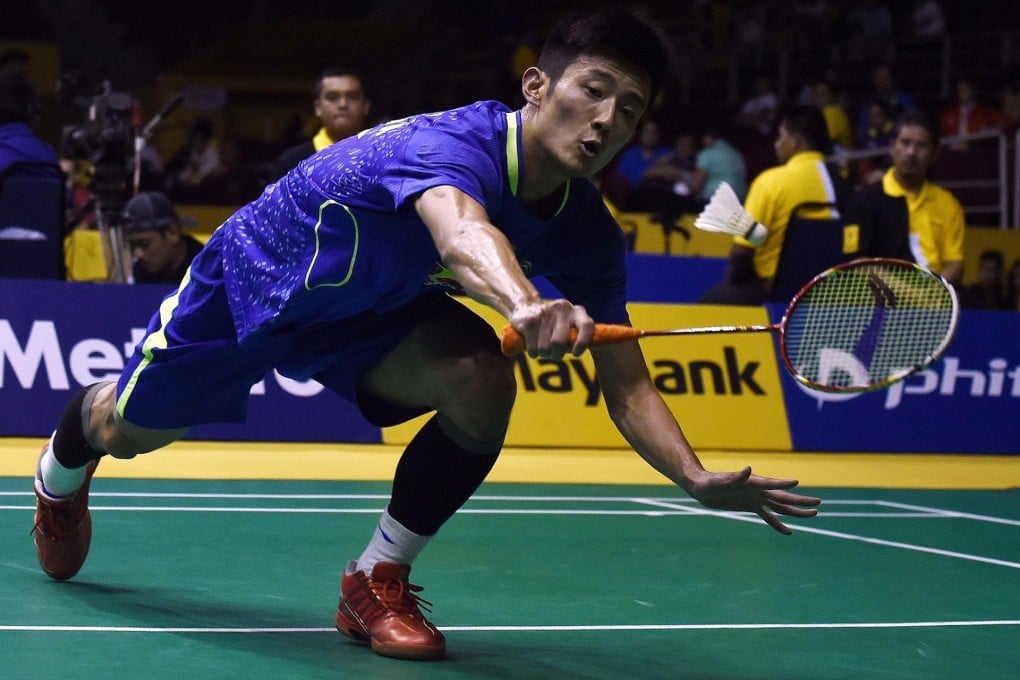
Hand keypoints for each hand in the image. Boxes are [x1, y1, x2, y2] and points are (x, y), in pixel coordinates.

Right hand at [508, 299, 592, 359]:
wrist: (527, 309)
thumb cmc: (557, 328)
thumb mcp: (572, 329)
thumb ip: (581, 340)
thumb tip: (601, 358)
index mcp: (578, 312)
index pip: (586, 326)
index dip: (582, 342)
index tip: (576, 354)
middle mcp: (563, 309)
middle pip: (559, 342)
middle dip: (557, 354)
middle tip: (556, 355)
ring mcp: (545, 313)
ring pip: (545, 348)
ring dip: (544, 354)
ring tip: (545, 348)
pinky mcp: (530, 320)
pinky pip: (533, 348)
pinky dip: (534, 353)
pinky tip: (535, 347)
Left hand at [685, 467, 819, 534]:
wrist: (702, 488)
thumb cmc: (709, 482)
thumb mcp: (720, 481)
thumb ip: (735, 477)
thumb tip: (748, 469)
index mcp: (752, 483)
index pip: (771, 484)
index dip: (783, 484)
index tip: (796, 483)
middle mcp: (758, 490)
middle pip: (784, 497)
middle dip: (801, 501)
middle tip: (818, 503)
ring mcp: (757, 499)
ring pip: (781, 506)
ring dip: (796, 511)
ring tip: (814, 514)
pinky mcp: (752, 507)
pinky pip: (769, 517)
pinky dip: (779, 524)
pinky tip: (789, 532)